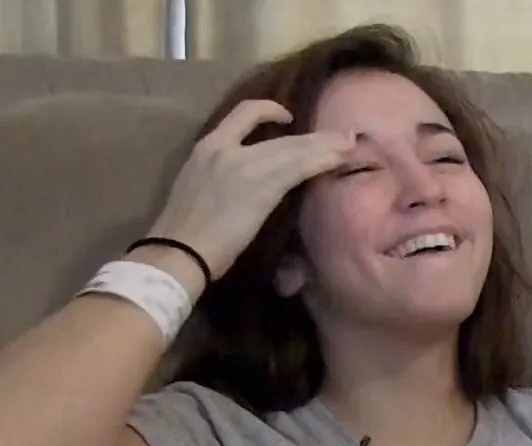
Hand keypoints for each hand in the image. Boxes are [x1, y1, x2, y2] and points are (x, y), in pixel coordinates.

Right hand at [147, 99, 358, 282]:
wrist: (180, 249)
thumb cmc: (186, 230)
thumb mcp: (199, 186)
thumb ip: (223, 174)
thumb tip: (246, 180)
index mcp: (207, 146)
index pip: (242, 114)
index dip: (269, 110)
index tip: (287, 118)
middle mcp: (225, 148)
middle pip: (278, 134)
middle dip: (313, 136)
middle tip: (341, 135)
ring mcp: (245, 165)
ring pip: (294, 149)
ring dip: (326, 146)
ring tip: (351, 144)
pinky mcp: (261, 186)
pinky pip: (298, 169)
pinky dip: (321, 162)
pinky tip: (340, 159)